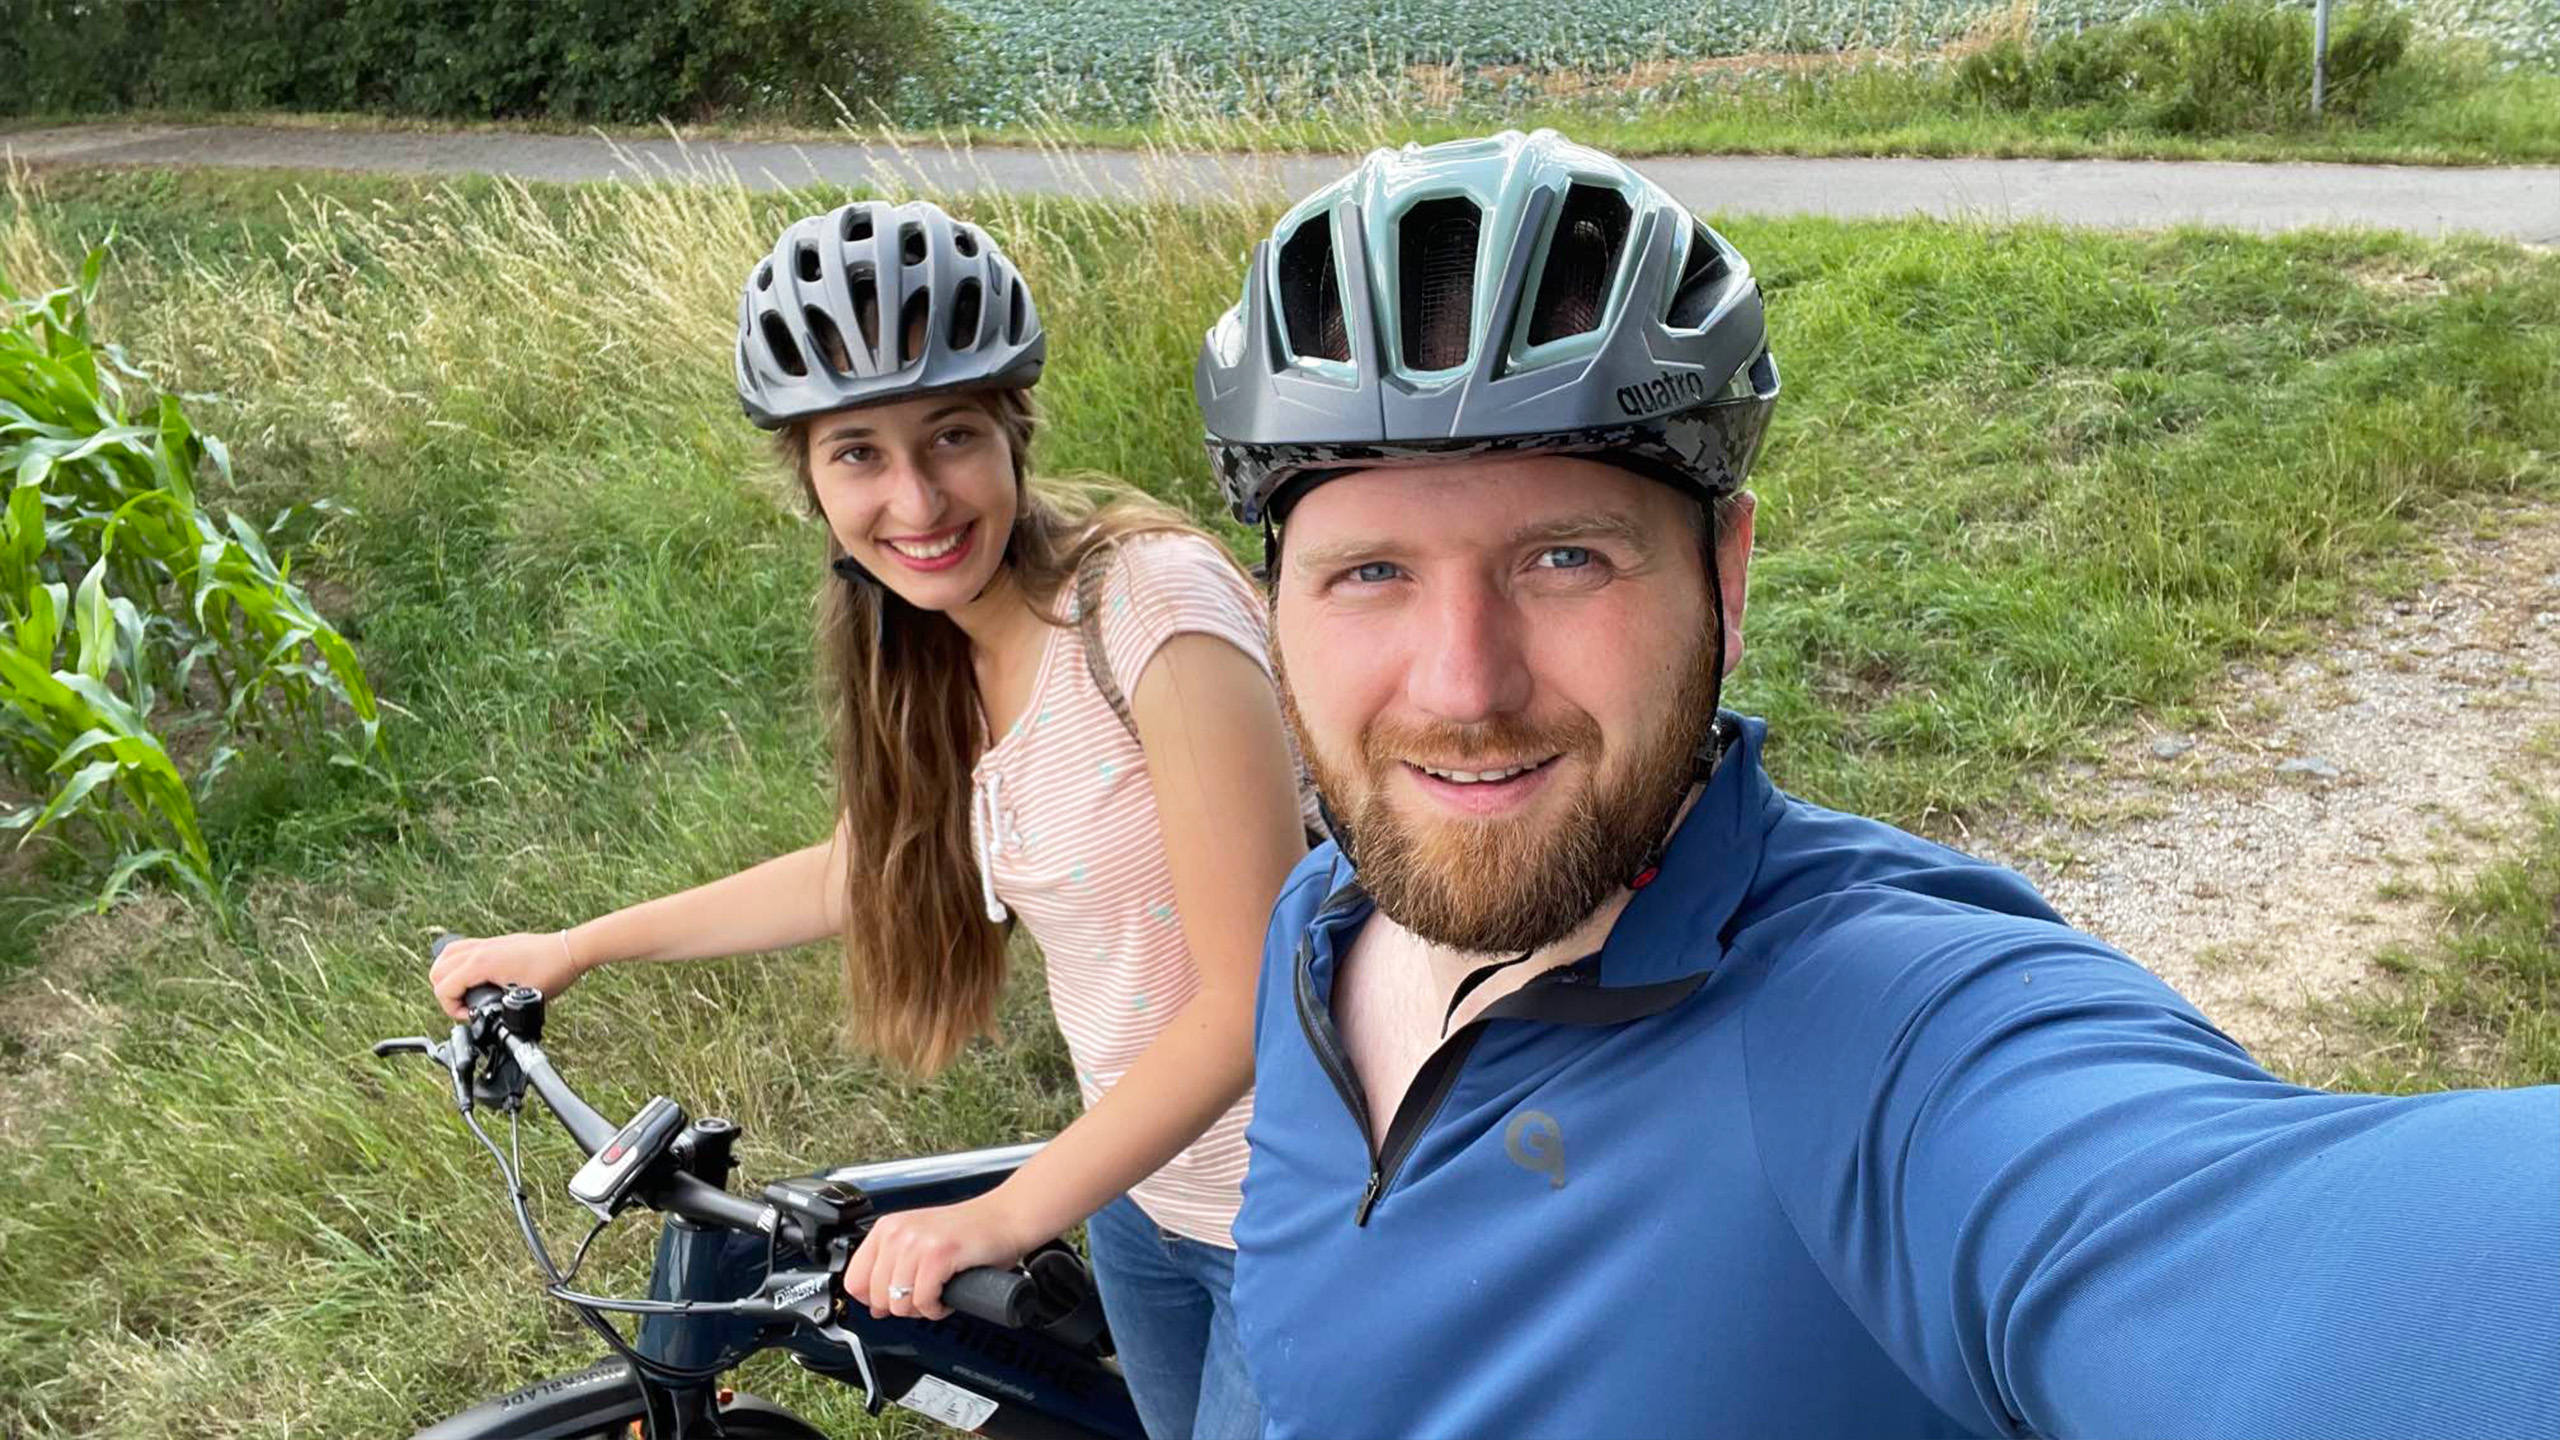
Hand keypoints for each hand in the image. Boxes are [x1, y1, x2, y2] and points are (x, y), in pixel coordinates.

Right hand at [428, 930, 591, 1019]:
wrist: (569, 950)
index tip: (471, 1015)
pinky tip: (470, 977)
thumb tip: (491, 1020)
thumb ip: (502, 1009)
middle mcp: (479, 949)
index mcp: (482, 963)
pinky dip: (456, 964)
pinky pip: (461, 949)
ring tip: (462, 994)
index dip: (452, 1008)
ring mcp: (485, 943)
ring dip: (446, 976)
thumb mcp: (524, 998)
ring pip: (445, 956)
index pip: (444, 987)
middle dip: (445, 994)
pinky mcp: (493, 943)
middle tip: (465, 1007)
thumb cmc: (553, 970)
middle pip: (438, 971)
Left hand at [841, 1192, 1044, 1321]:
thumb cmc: (969, 1233)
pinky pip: (924, 1301)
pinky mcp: (939, 1255)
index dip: (873, 1300)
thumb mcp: (919, 1242)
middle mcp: (898, 1232)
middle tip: (924, 1297)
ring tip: (938, 1295)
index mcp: (887, 1228)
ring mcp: (918, 1242)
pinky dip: (937, 1309)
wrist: (1006, 1219)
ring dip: (922, 1309)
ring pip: (899, 1303)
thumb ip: (892, 1268)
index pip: (854, 1280)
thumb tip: (874, 1306)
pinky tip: (947, 1298)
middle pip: (877, 1297)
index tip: (891, 1301)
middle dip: (902, 1307)